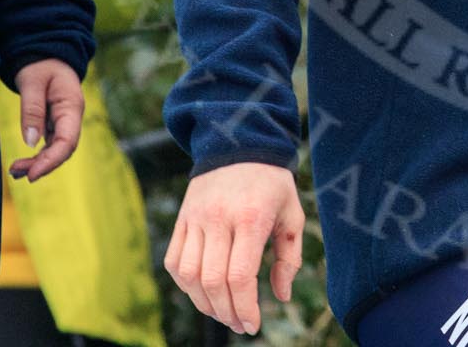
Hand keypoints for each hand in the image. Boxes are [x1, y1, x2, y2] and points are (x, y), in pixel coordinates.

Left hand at [7, 59, 83, 181]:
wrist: (47, 55)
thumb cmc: (41, 65)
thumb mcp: (32, 82)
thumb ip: (32, 110)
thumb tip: (30, 142)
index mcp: (71, 105)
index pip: (68, 140)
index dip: (52, 160)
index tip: (32, 174)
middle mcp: (72, 117)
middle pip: (63, 149)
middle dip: (43, 164)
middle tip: (17, 172)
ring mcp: (64, 122)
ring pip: (56, 150)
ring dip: (38, 163)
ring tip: (14, 170)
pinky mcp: (55, 124)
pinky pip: (50, 145)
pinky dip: (37, 156)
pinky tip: (22, 164)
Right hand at [167, 161, 305, 335]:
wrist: (238, 142)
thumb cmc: (272, 183)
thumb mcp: (293, 214)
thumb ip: (290, 258)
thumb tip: (281, 296)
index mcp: (251, 217)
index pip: (240, 275)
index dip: (245, 308)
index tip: (253, 325)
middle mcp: (219, 218)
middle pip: (213, 281)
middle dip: (227, 312)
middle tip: (240, 324)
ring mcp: (195, 218)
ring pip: (189, 276)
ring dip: (204, 303)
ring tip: (223, 312)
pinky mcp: (181, 219)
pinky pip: (174, 262)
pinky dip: (185, 285)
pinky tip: (202, 292)